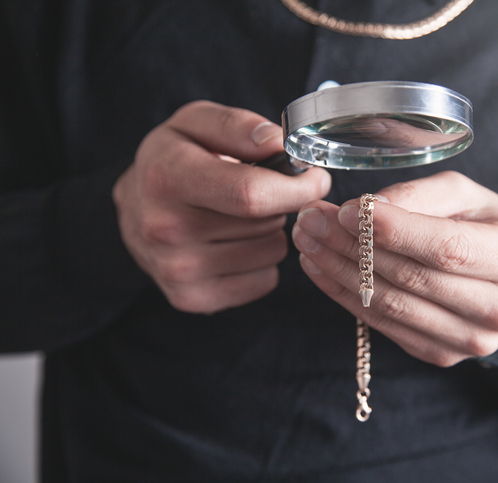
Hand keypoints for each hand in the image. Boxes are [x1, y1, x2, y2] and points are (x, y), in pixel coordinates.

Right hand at [113, 101, 330, 313]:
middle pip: (267, 221)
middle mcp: (166, 230)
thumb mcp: (195, 123)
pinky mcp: (193, 299)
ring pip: (273, 251)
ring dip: (268, 231)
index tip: (314, 178)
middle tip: (253, 190)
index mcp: (167, 178)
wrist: (133, 209)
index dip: (297, 186)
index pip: (251, 194)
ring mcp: (177, 271)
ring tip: (236, 216)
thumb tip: (278, 142)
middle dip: (277, 201)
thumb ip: (238, 126)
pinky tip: (233, 243)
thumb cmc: (171, 160)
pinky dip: (261, 261)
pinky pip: (266, 279)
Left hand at [292, 171, 497, 366]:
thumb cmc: (484, 226)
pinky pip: (383, 325)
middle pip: (412, 278)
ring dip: (339, 271)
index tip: (345, 210)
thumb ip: (421, 194)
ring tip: (307, 240)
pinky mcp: (441, 354)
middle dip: (353, 246)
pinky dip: (344, 295)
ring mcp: (470, 340)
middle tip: (311, 219)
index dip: (393, 231)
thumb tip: (367, 209)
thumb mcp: (466, 195)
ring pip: (391, 305)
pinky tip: (319, 267)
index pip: (447, 249)